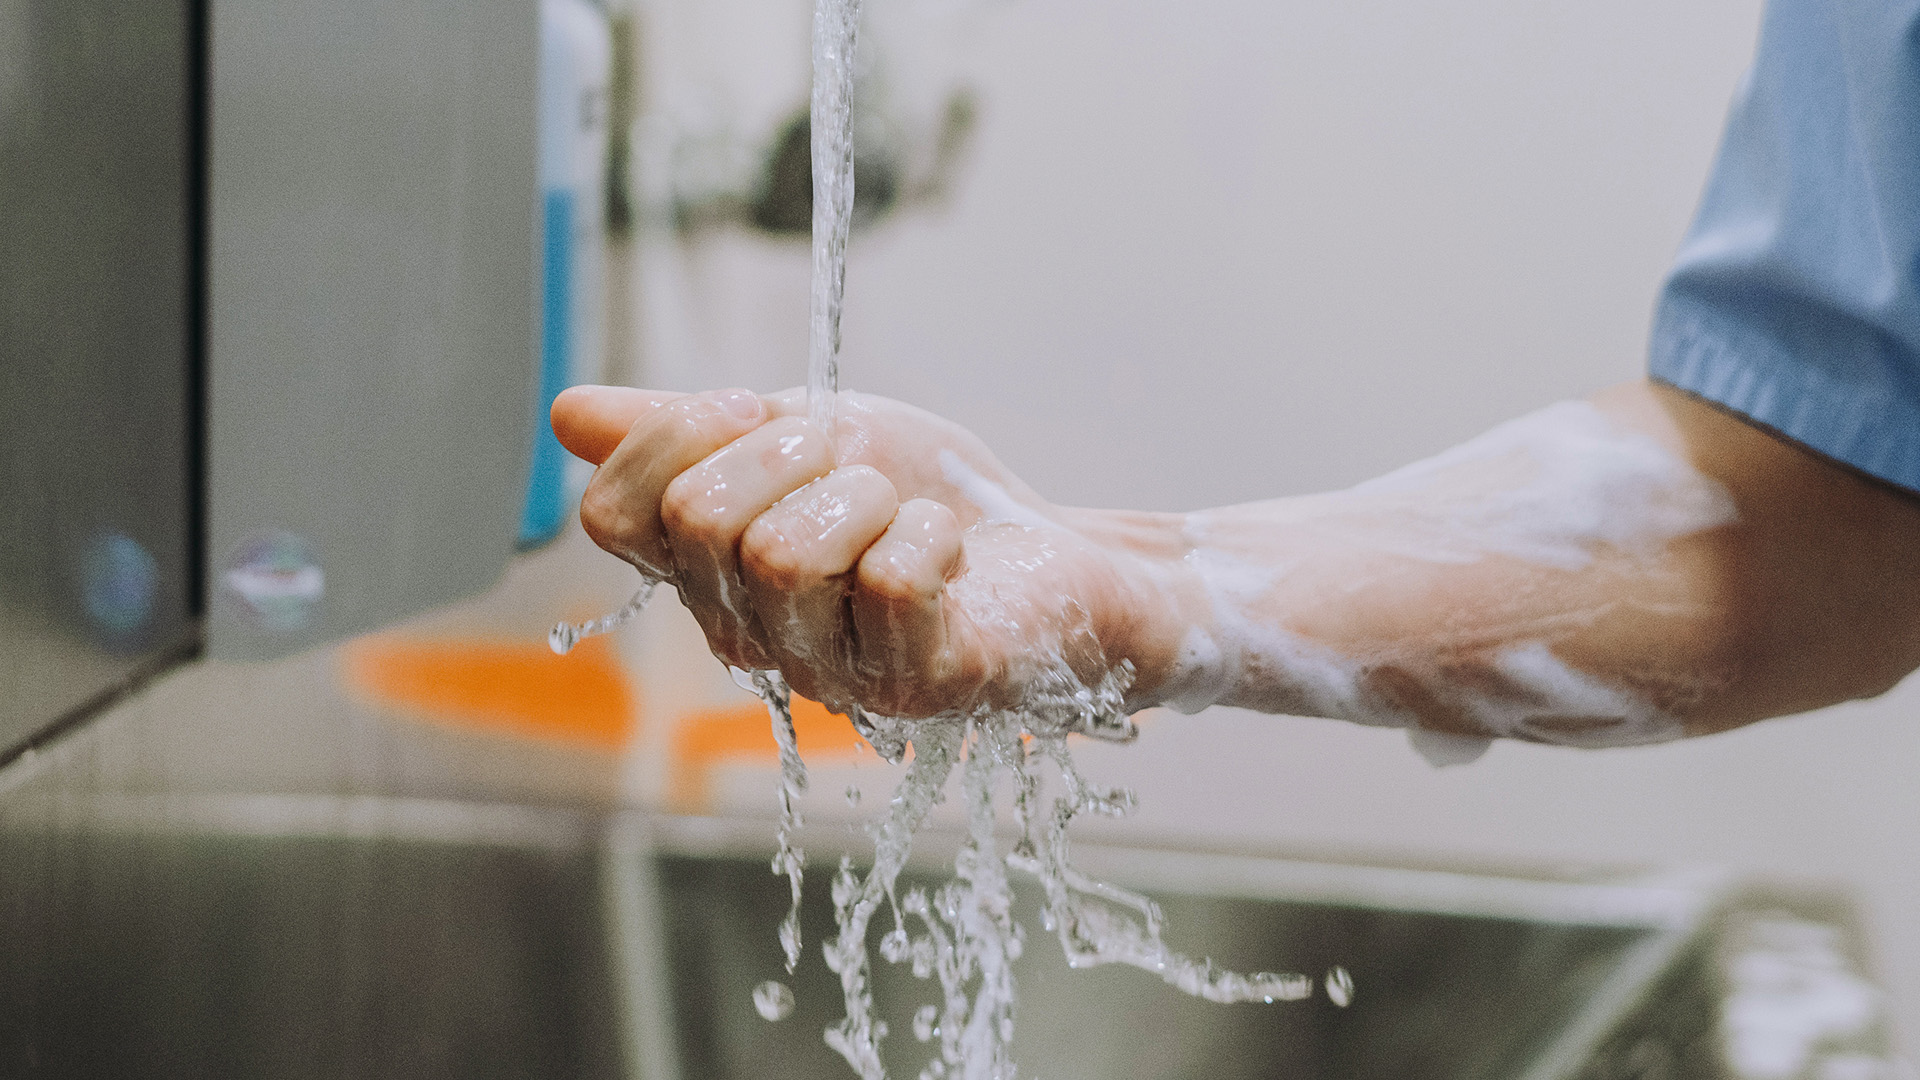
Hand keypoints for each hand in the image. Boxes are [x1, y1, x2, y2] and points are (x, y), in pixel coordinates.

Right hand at [551, 386, 1178, 718]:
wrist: (1054, 550)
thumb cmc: (927, 497)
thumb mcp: (801, 436)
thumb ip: (690, 432)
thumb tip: (567, 415)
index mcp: (706, 578)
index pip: (613, 512)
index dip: (677, 434)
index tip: (757, 410)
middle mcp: (750, 637)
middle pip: (701, 520)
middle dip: (790, 450)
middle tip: (854, 465)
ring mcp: (830, 673)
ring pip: (785, 553)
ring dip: (865, 493)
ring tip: (902, 512)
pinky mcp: (916, 686)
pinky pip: (889, 577)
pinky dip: (930, 532)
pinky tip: (951, 552)